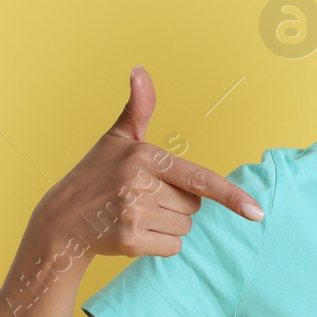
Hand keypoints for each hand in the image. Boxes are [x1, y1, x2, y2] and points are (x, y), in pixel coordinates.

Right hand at [33, 66, 264, 258]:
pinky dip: (159, 244)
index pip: (199, 179)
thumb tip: (139, 69)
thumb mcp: (118, 138)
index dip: (230, 196)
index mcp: (145, 156)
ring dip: (167, 225)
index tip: (256, 212)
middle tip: (143, 198)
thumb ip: (138, 108)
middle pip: (194, 206)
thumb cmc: (96, 175)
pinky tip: (133, 232)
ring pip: (184, 227)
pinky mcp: (129, 241)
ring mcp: (134, 214)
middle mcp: (140, 184)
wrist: (61, 220)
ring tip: (135, 214)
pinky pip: (171, 247)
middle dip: (176, 205)